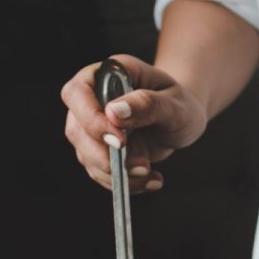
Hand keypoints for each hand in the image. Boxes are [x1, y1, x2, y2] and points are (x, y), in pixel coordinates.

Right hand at [61, 53, 206, 192]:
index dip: (91, 119)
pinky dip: (125, 183)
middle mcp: (93, 99)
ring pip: (86, 156)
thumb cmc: (180, 105)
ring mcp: (92, 127)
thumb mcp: (175, 105)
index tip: (120, 141)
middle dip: (104, 156)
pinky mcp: (100, 150)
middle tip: (141, 166)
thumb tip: (114, 112)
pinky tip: (152, 179)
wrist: (183, 119)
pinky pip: (102, 173)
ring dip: (117, 174)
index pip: (77, 93)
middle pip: (76, 130)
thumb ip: (148, 104)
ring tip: (150, 174)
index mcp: (108, 75)